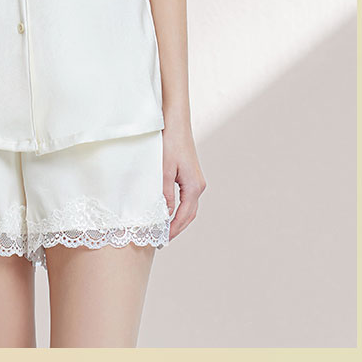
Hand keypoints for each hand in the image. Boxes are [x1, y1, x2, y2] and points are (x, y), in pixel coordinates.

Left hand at [161, 123, 206, 240]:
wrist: (175, 121)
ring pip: (189, 206)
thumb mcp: (163, 170)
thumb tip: (165, 215)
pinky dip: (179, 207)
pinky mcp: (190, 174)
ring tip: (164, 228)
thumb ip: (164, 194)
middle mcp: (198, 185)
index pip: (184, 216)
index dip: (173, 229)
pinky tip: (168, 210)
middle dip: (177, 227)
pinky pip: (186, 197)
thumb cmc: (170, 142)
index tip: (162, 240)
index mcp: (194, 186)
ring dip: (178, 218)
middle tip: (162, 239)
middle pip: (189, 214)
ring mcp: (196, 179)